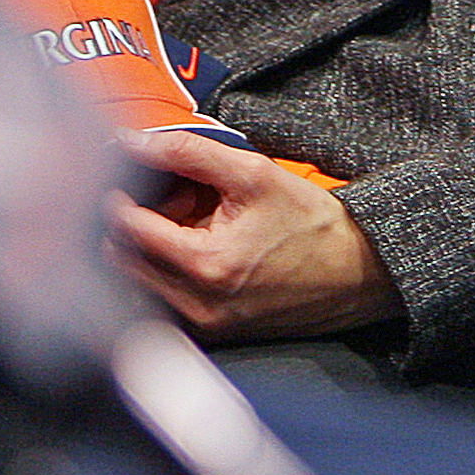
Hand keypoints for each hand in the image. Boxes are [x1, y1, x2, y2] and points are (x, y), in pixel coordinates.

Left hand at [110, 130, 401, 340]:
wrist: (356, 273)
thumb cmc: (310, 223)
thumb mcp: (252, 172)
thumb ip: (186, 152)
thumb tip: (131, 141)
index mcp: (204, 265)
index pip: (125, 230)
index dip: (117, 197)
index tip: (122, 176)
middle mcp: (196, 305)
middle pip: (121, 260)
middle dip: (131, 224)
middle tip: (165, 199)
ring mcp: (202, 325)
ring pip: (137, 281)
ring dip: (146, 248)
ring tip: (185, 224)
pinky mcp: (210, 334)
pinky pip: (161, 299)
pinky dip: (164, 271)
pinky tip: (195, 249)